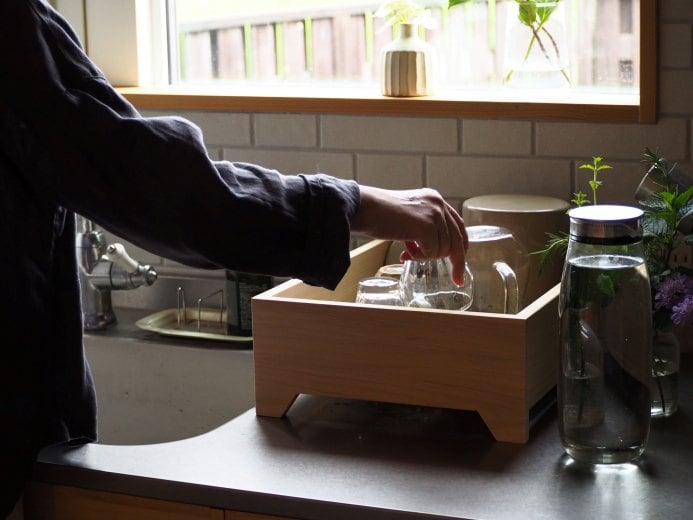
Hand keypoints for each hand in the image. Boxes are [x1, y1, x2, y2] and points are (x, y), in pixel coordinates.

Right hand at [350, 186, 468, 283]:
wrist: (364, 208)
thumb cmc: (378, 214)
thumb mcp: (407, 217)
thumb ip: (421, 228)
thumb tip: (429, 250)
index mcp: (434, 199)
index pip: (457, 224)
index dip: (461, 244)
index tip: (460, 260)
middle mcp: (438, 204)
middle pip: (457, 239)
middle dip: (458, 262)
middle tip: (457, 279)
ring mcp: (434, 214)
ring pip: (443, 249)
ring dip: (425, 256)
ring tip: (407, 250)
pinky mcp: (426, 226)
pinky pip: (432, 253)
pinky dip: (420, 257)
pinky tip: (406, 251)